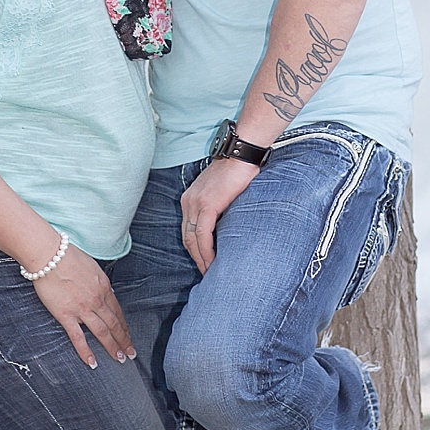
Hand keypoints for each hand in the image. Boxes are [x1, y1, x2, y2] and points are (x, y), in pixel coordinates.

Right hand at [26, 239, 136, 368]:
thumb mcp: (92, 267)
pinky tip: (92, 363)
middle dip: (124, 340)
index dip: (124, 325)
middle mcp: (97, 300)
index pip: (117, 311)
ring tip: (119, 359)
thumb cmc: (67, 256)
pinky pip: (78, 337)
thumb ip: (99, 282)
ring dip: (112, 347)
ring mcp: (82, 309)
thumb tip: (104, 292)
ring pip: (102, 332)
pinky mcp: (66, 315)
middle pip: (114, 324)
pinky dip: (86, 352)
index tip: (128, 335)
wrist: (49, 255)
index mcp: (104, 287)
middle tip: (131, 353)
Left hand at [180, 154, 260, 274]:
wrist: (241, 154)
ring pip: (193, 240)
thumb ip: (219, 207)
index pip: (188, 231)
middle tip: (207, 274)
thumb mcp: (222, 191)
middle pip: (187, 238)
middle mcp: (188, 202)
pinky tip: (213, 262)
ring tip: (210, 273)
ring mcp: (195, 204)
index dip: (195, 250)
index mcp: (190, 199)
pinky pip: (203, 235)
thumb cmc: (238, 170)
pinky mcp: (206, 206)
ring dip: (201, 259)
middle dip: (196, 259)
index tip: (205, 263)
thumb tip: (227, 225)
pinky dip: (206, 251)